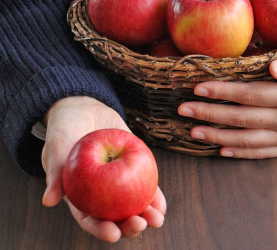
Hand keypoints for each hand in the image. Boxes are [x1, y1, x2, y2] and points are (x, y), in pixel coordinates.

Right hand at [41, 96, 165, 241]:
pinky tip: (162, 203)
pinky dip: (154, 196)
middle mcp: (100, 193)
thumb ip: (54, 172)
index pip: (90, 218)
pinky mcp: (133, 168)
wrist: (84, 108)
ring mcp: (119, 182)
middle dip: (129, 226)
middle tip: (140, 225)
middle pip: (115, 216)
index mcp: (80, 194)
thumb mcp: (57, 147)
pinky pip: (145, 185)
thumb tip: (48, 201)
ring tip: (157, 219)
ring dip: (147, 215)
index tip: (113, 235)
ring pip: (133, 204)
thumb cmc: (65, 129)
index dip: (101, 230)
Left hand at [178, 50, 276, 158]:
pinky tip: (222, 151)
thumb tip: (273, 68)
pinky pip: (263, 153)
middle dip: (210, 115)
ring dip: (218, 137)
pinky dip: (241, 154)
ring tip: (194, 133)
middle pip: (241, 119)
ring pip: (247, 140)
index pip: (249, 94)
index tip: (198, 89)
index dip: (222, 92)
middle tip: (183, 112)